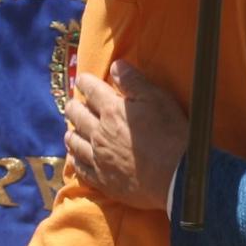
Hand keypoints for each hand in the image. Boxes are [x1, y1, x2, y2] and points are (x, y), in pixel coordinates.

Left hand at [63, 63, 188, 211]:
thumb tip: (115, 65)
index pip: (91, 90)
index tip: (81, 80)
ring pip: (75, 142)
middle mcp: (99, 132)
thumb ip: (134, 81)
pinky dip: (75, 160)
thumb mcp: (157, 99)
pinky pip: (81, 168)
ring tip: (70, 131)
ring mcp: (98, 158)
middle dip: (73, 107)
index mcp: (112, 110)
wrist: (175, 178)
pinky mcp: (102, 180)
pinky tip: (75, 159)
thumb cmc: (170, 134)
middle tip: (72, 105)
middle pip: (77, 115)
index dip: (84, 82)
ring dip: (72, 133)